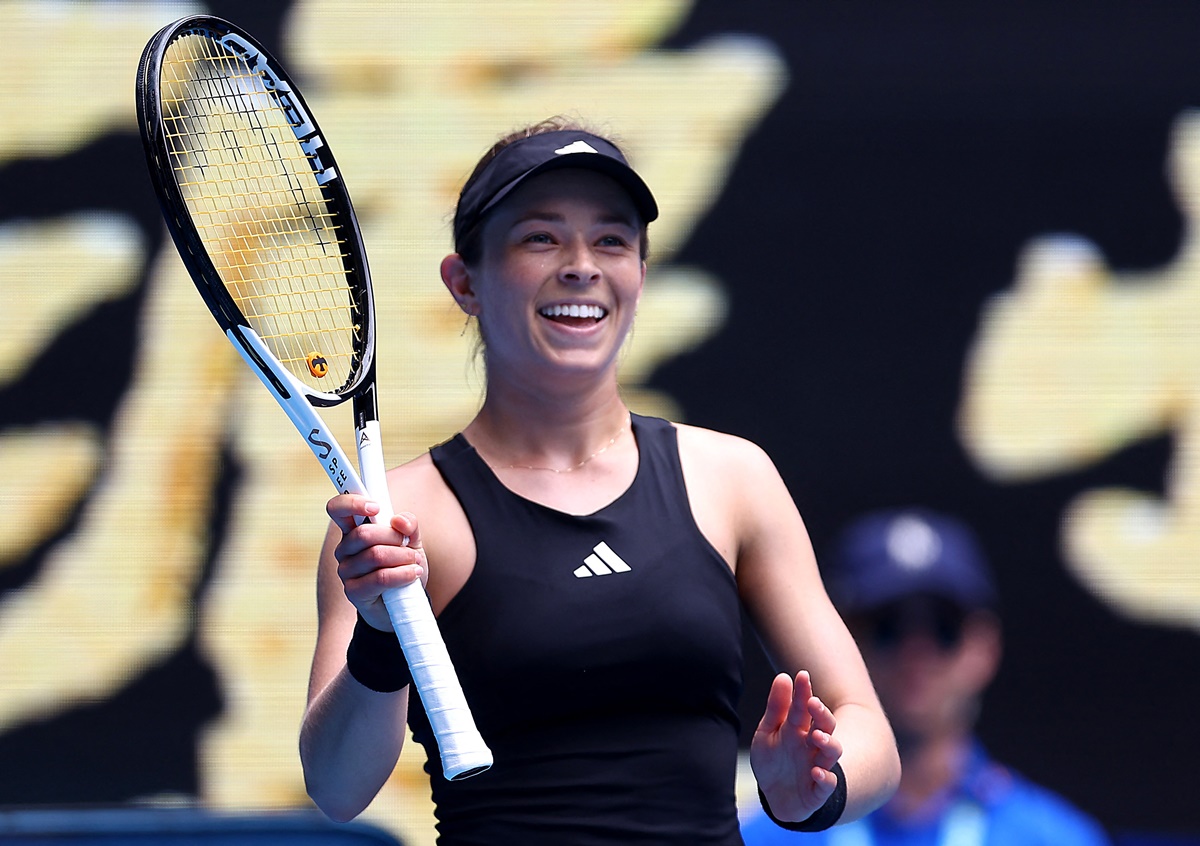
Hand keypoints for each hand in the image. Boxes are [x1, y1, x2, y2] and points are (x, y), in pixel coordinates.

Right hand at [327, 494, 426, 630]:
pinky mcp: (353, 592)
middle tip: (408, 544)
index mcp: (354, 530)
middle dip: (393, 537)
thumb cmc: (403, 565)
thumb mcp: (411, 541)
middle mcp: (345, 549)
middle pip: (363, 533)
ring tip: (415, 563)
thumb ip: (409, 525)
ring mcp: (346, 571)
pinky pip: (380, 578)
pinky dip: (403, 574)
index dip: (352, 503)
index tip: (376, 507)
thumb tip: (400, 521)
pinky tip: (413, 575)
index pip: (338, 509)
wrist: (404, 601)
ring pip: (375, 555)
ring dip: (403, 557)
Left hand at [750, 670, 842, 822]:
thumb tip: (783, 676)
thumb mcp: (767, 732)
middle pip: (825, 726)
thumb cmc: (773, 759)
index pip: (804, 707)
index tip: (802, 675)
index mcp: (799, 728)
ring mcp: (817, 766)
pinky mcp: (818, 791)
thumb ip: (776, 707)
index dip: (804, 691)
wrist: (774, 796)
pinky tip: (816, 772)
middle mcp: (812, 745)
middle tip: (813, 703)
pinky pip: (827, 784)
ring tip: (817, 736)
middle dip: (821, 714)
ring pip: (832, 752)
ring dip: (828, 743)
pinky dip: (825, 778)